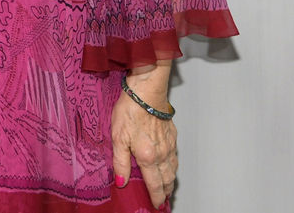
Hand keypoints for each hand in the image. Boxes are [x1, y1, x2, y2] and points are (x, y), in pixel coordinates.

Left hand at [111, 64, 176, 207]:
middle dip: (165, 192)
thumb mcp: (118, 138)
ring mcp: (169, 144)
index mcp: (148, 156)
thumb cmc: (130, 111)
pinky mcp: (172, 135)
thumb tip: (121, 182)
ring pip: (173, 169)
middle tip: (164, 200)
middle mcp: (162, 153)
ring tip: (168, 188)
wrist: (146, 91)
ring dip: (171, 181)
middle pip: (167, 179)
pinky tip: (171, 166)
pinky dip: (174, 166)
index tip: (156, 205)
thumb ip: (120, 163)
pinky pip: (175, 156)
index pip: (155, 184)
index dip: (156, 196)